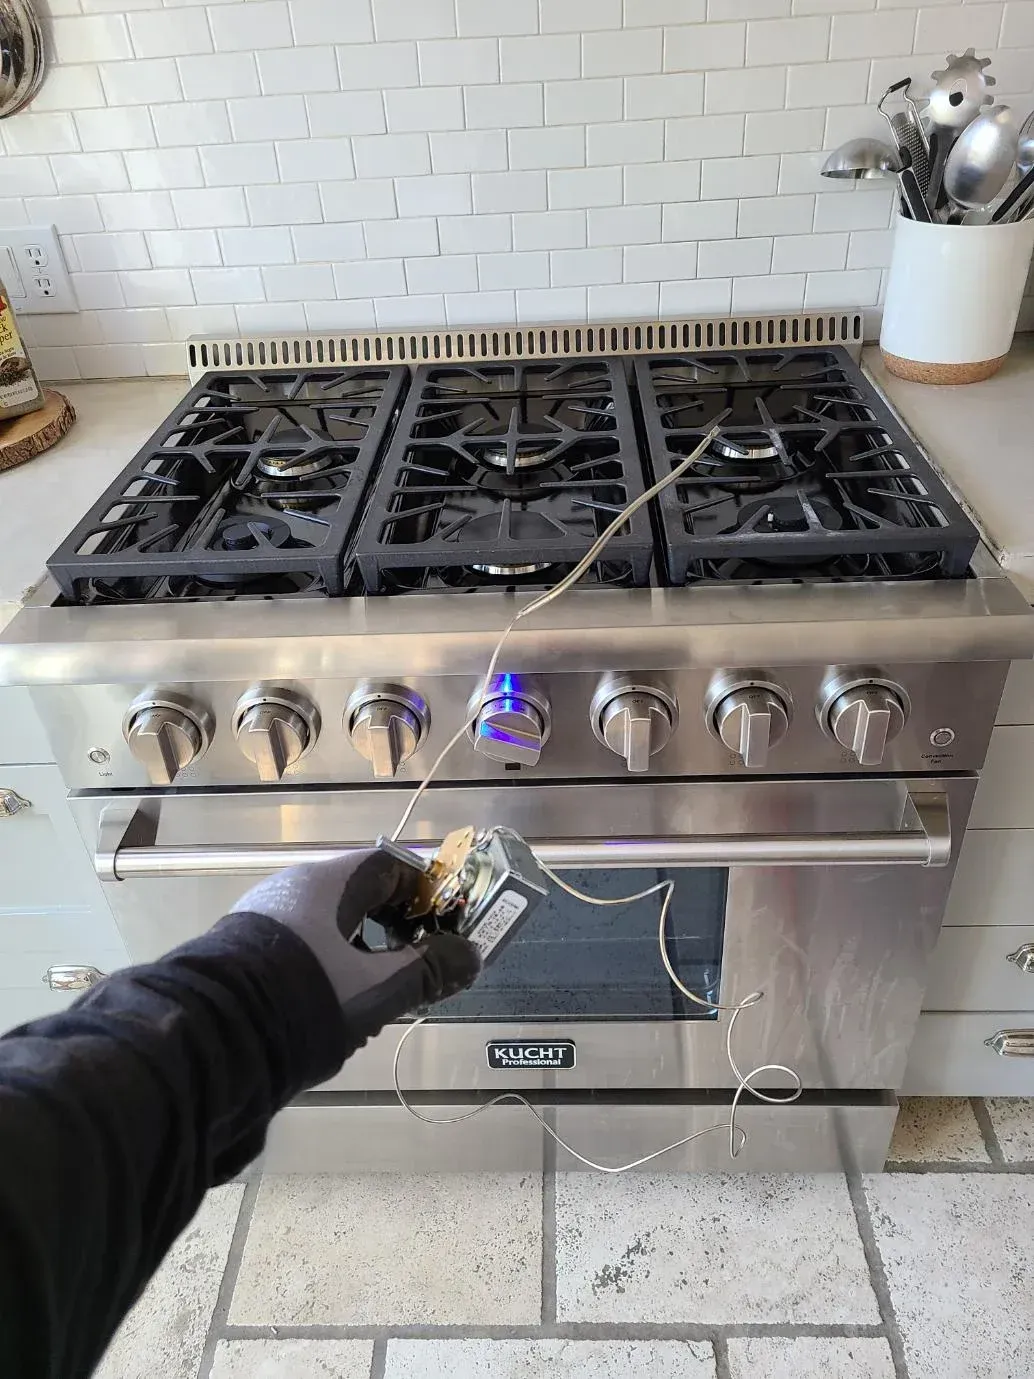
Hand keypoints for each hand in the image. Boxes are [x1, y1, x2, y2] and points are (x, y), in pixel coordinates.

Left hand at [230, 849, 480, 1051]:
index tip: (444, 928)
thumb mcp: (377, 990)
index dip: (424, 894)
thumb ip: (427, 971)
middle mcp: (292, 886)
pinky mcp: (240, 948)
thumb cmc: (305, 996)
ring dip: (359, 950)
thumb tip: (471, 955)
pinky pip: (298, 943)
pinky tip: (329, 1001)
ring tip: (376, 993)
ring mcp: (261, 916)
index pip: (389, 866)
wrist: (211, 1034)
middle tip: (415, 965)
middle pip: (357, 894)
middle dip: (392, 927)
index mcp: (328, 882)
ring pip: (327, 923)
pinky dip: (325, 963)